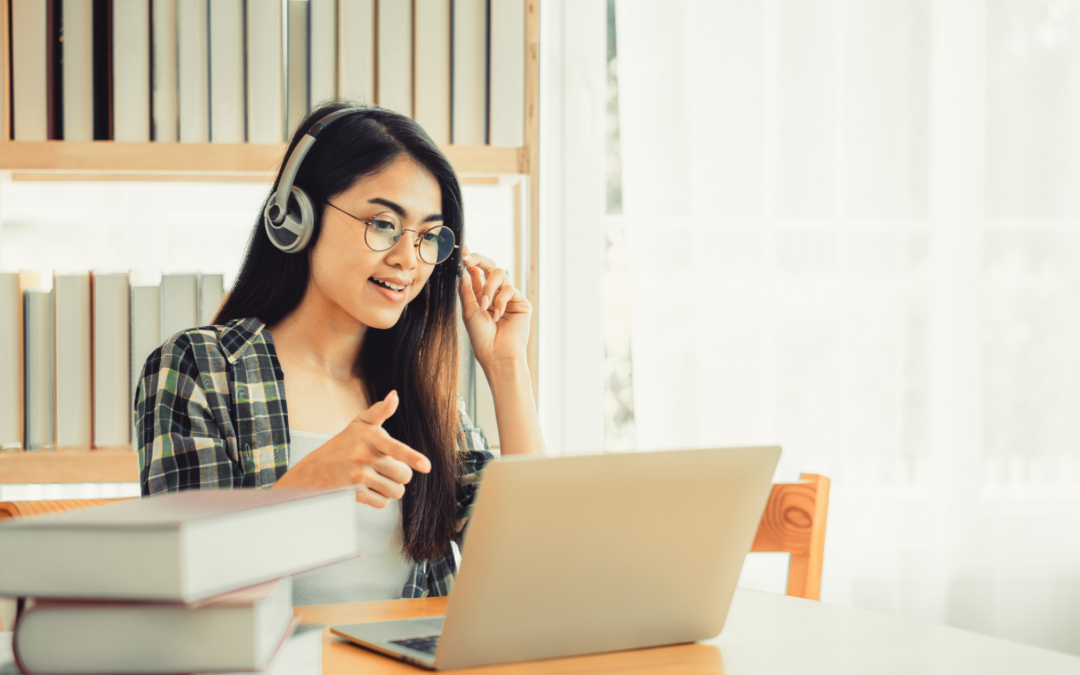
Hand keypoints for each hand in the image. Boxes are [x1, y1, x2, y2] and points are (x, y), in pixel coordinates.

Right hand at [271, 391, 430, 507]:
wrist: (314, 470)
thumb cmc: (342, 445)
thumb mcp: (359, 425)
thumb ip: (379, 411)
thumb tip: (394, 396)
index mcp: (370, 437)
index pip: (395, 448)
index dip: (412, 457)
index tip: (426, 466)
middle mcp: (364, 456)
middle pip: (403, 475)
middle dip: (400, 474)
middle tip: (386, 468)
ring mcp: (359, 476)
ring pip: (396, 491)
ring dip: (391, 488)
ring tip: (377, 478)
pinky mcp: (355, 494)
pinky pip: (383, 503)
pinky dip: (380, 498)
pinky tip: (369, 488)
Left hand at [459, 247, 531, 369]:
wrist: (497, 355)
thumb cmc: (482, 338)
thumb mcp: (469, 312)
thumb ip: (467, 290)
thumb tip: (465, 270)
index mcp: (481, 296)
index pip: (476, 273)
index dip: (471, 260)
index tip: (463, 249)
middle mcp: (495, 294)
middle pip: (490, 267)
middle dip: (479, 259)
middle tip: (469, 259)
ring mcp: (508, 297)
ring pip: (499, 274)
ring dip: (488, 289)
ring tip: (485, 307)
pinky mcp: (520, 302)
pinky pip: (508, 289)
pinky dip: (500, 301)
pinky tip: (498, 315)